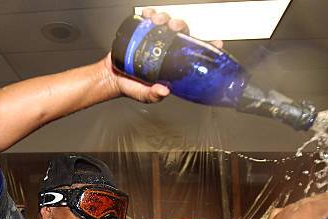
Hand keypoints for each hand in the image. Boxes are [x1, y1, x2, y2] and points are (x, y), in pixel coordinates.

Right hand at [103, 8, 222, 102]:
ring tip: (158, 21)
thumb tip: (164, 90)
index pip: (194, 54)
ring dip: (165, 18)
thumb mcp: (144, 95)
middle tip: (173, 27)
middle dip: (180, 25)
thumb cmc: (131, 87)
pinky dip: (149, 14)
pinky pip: (148, 20)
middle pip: (181, 32)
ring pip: (167, 23)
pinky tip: (147, 16)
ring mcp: (154, 41)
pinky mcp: (141, 33)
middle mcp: (166, 51)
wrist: (111, 78)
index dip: (207, 47)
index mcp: (172, 65)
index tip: (216, 43)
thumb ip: (153, 95)